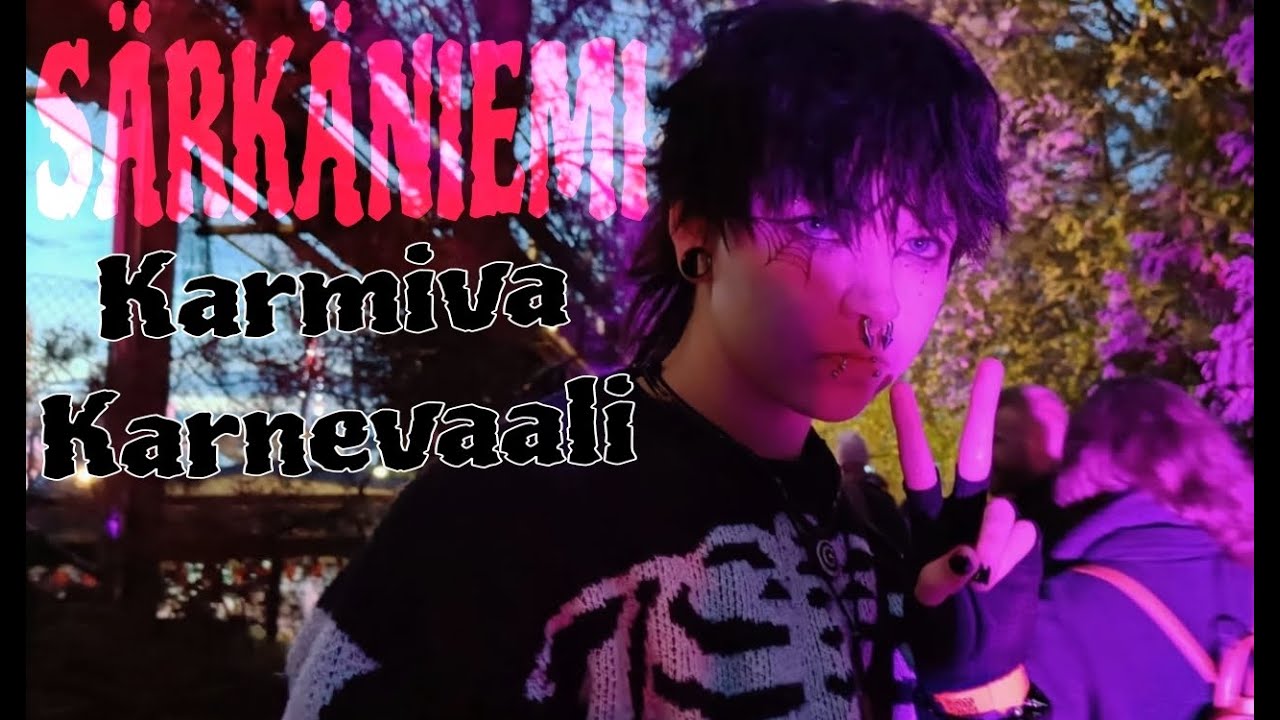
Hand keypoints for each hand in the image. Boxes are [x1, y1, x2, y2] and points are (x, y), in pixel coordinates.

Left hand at [890, 358, 1042, 694]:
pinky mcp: (1024, 545)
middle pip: (974, 455)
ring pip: (1001, 512)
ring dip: (992, 545)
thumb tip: (969, 554)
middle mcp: (962, 513)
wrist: (979, 657)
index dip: (910, 430)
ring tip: (978, 581)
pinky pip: (1021, 539)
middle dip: (982, 410)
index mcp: (927, 519)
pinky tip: (997, 584)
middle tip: (991, 362)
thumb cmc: (939, 625)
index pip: (918, 467)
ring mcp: (995, 528)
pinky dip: (1008, 563)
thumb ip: (942, 575)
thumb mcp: (925, 601)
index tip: (901, 387)